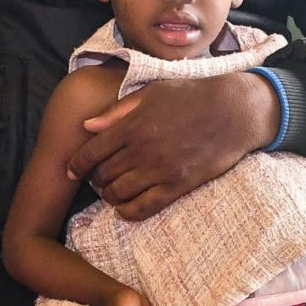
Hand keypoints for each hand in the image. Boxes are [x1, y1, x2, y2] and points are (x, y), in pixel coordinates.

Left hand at [67, 75, 277, 222]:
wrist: (233, 111)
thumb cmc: (192, 96)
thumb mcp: (152, 92)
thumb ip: (118, 111)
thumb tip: (87, 126)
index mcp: (133, 125)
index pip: (91, 152)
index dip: (76, 165)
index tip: (72, 170)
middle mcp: (142, 149)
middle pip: (103, 175)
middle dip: (95, 179)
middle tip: (98, 178)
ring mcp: (160, 170)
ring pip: (118, 194)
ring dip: (109, 196)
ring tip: (112, 191)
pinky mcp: (177, 186)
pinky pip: (143, 208)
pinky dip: (128, 212)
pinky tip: (125, 208)